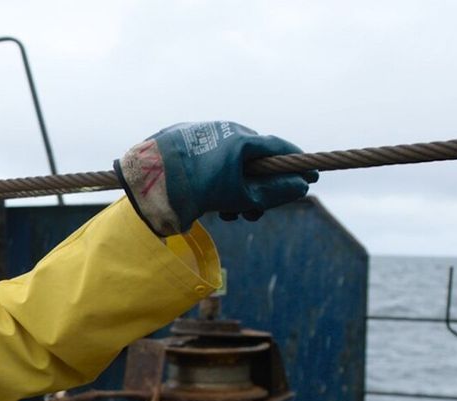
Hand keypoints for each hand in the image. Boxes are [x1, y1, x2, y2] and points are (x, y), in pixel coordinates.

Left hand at [114, 121, 317, 235]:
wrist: (146, 182)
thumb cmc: (196, 190)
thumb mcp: (241, 197)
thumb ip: (274, 193)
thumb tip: (301, 186)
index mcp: (241, 138)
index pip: (279, 148)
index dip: (297, 164)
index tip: (311, 176)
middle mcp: (224, 130)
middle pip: (254, 158)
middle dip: (259, 189)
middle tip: (255, 214)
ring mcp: (201, 133)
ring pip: (230, 161)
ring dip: (236, 189)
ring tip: (228, 215)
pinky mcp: (181, 141)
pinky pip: (209, 159)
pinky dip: (216, 179)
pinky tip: (208, 202)